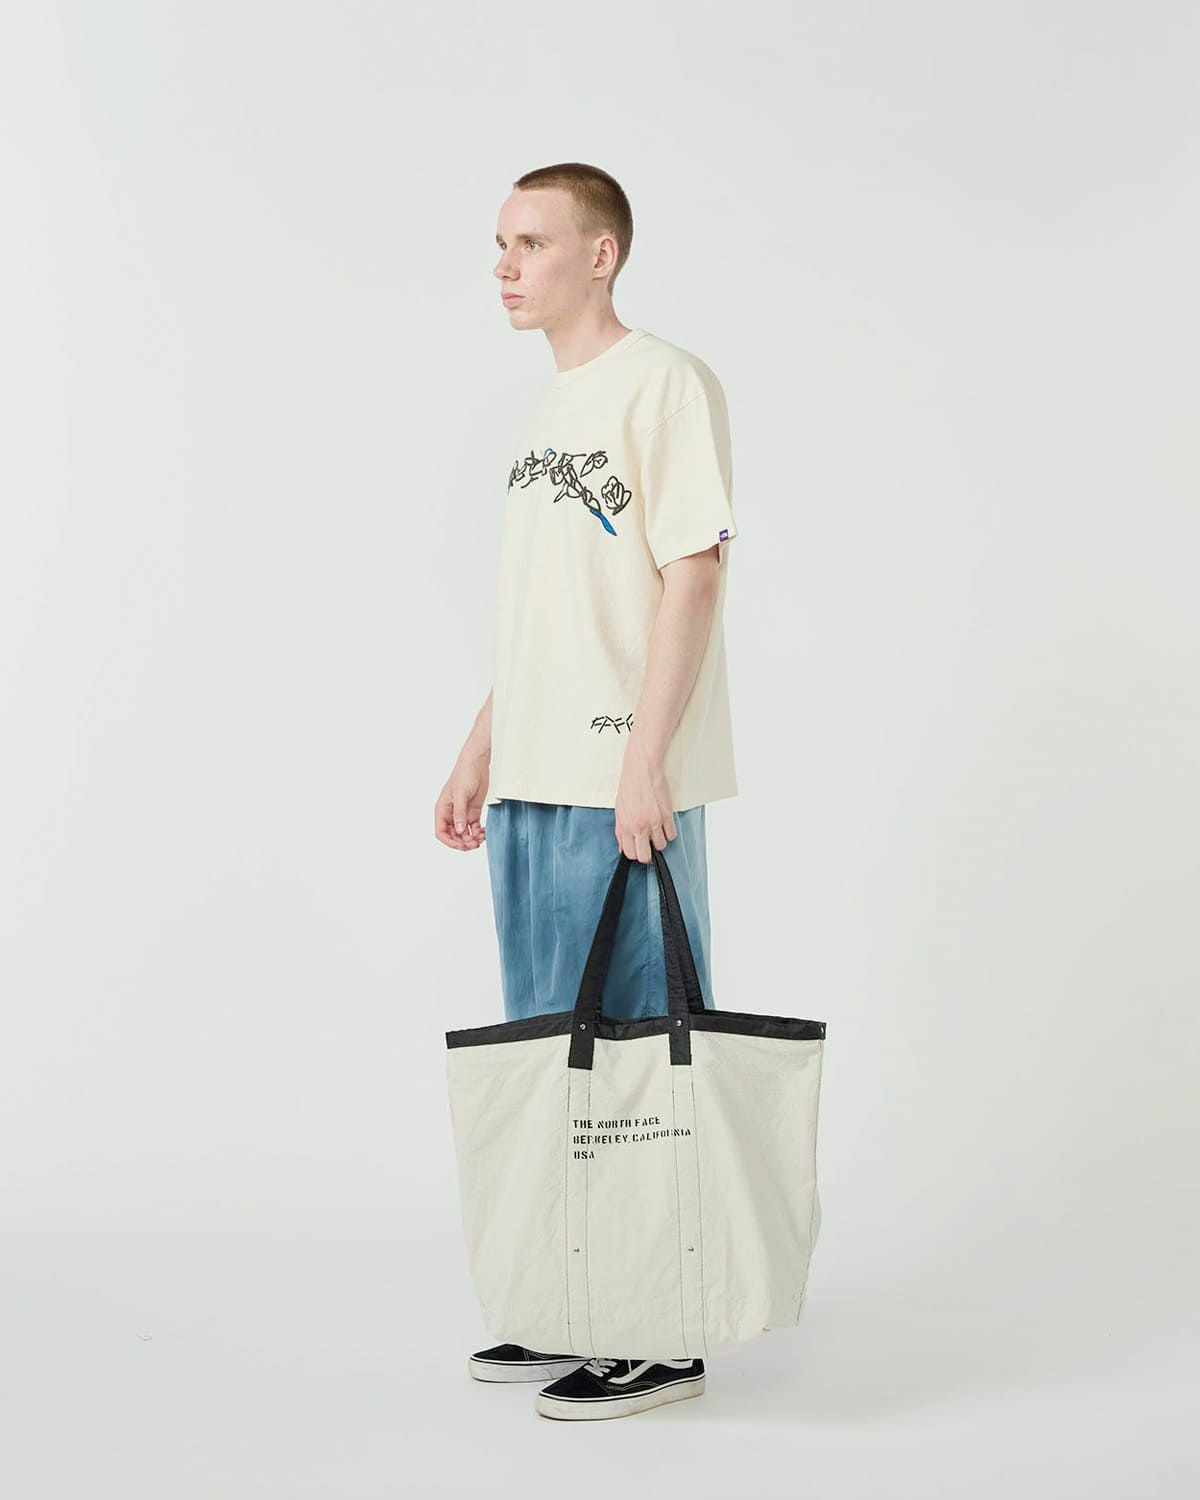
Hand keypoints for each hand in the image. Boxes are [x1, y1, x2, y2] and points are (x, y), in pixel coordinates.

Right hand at [435, 749, 489, 850]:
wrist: (477, 764)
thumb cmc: (464, 774)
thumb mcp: (461, 794)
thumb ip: (459, 813)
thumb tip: (459, 831)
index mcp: (442, 809)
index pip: (441, 832)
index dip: (450, 842)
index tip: (461, 845)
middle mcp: (451, 814)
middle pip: (454, 836)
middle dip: (463, 842)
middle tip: (474, 844)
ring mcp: (462, 814)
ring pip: (464, 834)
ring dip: (472, 839)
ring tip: (481, 838)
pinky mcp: (473, 812)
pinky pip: (474, 828)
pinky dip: (479, 833)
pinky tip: (484, 833)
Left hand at [614, 739, 675, 861]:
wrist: (641, 770)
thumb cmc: (630, 787)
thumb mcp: (619, 810)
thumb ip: (621, 831)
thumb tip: (622, 847)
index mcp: (625, 826)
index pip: (630, 854)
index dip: (635, 854)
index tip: (639, 849)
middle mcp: (639, 827)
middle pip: (645, 856)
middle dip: (648, 854)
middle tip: (650, 846)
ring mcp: (654, 822)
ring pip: (661, 846)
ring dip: (660, 841)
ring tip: (657, 830)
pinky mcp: (667, 815)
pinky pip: (672, 835)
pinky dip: (670, 832)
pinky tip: (665, 825)